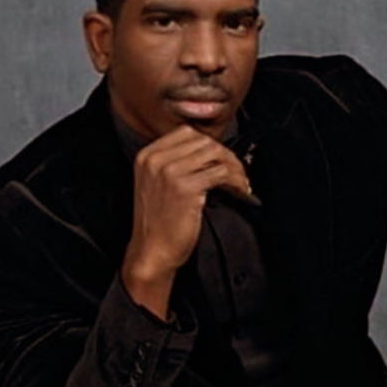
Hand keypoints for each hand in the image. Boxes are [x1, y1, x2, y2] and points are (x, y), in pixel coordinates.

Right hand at [121, 125, 253, 317]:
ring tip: (240, 183)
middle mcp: (156, 159)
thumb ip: (174, 164)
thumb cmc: (157, 224)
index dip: (210, 145)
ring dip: (234, 167)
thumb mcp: (156, 184)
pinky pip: (221, 173)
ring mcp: (169, 171)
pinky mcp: (185, 187)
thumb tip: (209, 152)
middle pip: (203, 141)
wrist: (151, 252)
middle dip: (226, 155)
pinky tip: (239, 191)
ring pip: (215, 154)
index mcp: (147, 155)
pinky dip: (236, 181)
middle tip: (237, 173)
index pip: (187, 133)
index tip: (222, 159)